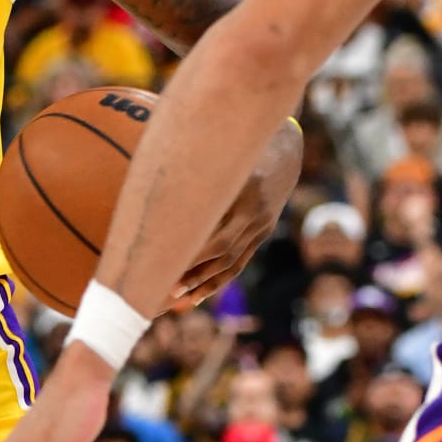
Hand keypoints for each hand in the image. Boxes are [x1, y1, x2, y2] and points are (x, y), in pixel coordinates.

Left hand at [169, 116, 301, 308]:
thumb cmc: (238, 143)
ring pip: (232, 262)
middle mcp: (255, 212)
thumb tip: (154, 189)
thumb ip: (193, 169)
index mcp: (243, 191)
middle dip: (194, 273)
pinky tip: (200, 294)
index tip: (164, 264)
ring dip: (206, 283)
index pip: (215, 233)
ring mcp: (262, 224)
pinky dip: (220, 278)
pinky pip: (241, 260)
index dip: (190, 253)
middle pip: (222, 252)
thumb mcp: (218, 152)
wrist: (286, 145)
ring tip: (180, 298)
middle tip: (165, 288)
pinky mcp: (263, 230)